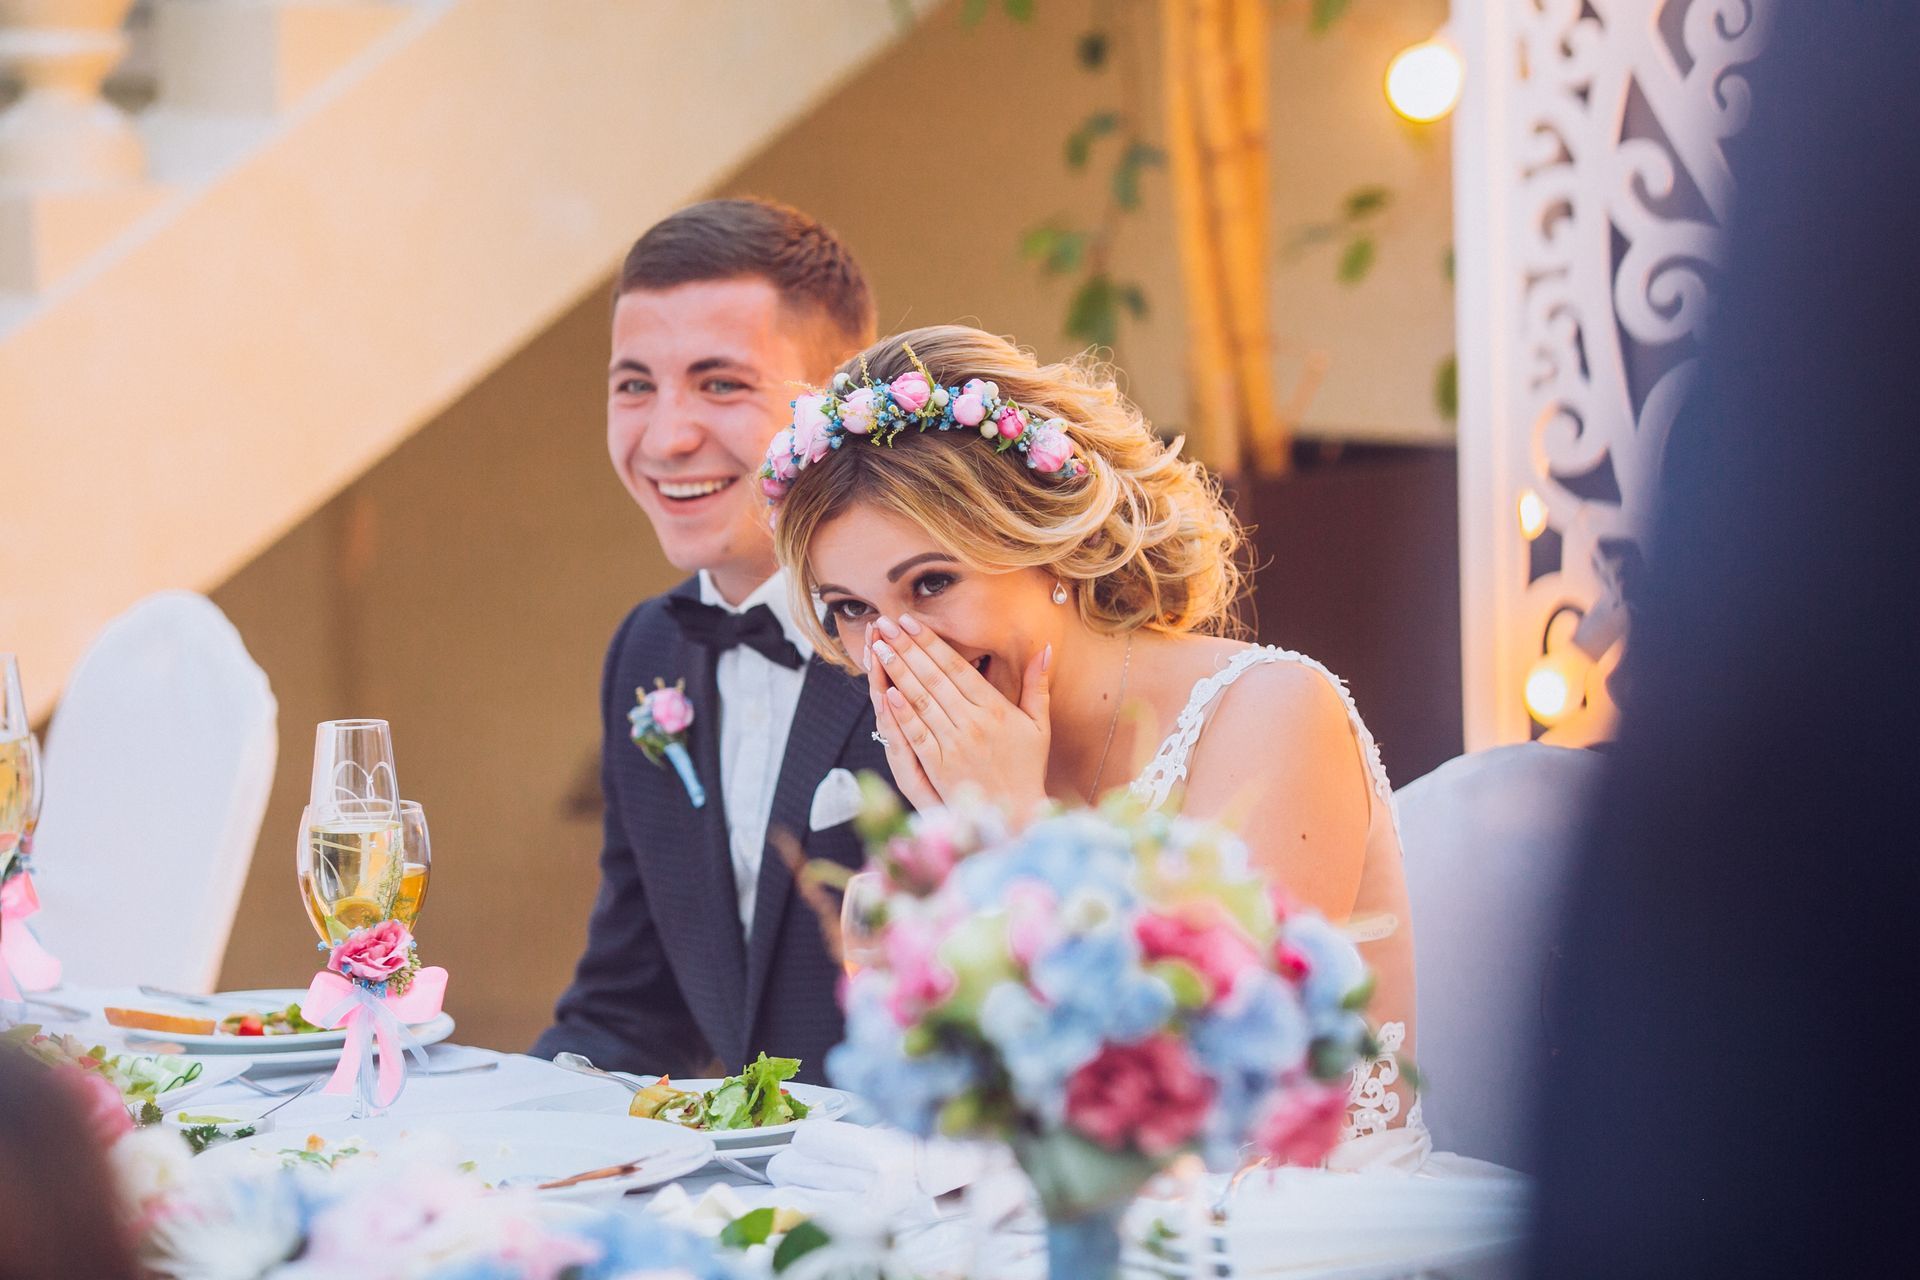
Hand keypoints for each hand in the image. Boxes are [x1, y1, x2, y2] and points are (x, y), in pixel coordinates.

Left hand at [867, 612, 1051, 820]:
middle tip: (885, 625)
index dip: (931, 642)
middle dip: (906, 649)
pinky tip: (886, 693)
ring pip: (921, 701)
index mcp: (995, 708)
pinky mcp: (939, 766)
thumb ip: (1037, 685)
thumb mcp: (1038, 725)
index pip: (956, 667)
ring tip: (879, 649)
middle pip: (934, 678)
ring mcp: (954, 744)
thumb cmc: (1026, 768)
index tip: (910, 622)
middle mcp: (973, 723)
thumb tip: (1043, 648)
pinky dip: (902, 714)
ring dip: (898, 673)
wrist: (1017, 814)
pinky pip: (917, 735)